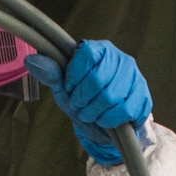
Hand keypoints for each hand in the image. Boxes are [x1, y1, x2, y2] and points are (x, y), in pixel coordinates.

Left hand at [25, 40, 152, 166]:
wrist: (108, 126)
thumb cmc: (85, 101)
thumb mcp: (64, 88)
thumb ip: (50, 73)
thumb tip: (30, 60)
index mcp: (99, 49)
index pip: (87, 55)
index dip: (74, 77)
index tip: (70, 88)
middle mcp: (121, 59)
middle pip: (98, 79)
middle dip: (82, 99)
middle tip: (79, 106)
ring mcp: (136, 78)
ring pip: (111, 97)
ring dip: (94, 112)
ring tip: (90, 113)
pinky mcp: (144, 97)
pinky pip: (125, 110)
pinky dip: (108, 120)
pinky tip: (105, 119)